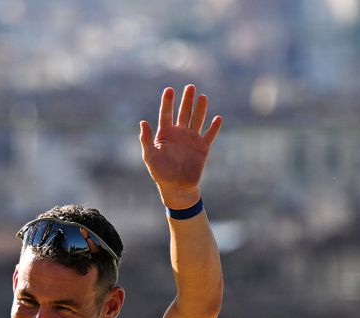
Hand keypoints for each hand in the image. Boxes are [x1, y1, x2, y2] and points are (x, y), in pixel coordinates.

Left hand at [138, 85, 222, 208]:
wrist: (176, 188)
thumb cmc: (161, 173)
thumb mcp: (150, 156)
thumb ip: (146, 140)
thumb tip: (142, 122)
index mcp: (165, 134)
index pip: (166, 114)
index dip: (167, 102)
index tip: (169, 89)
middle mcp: (179, 134)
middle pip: (184, 112)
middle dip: (187, 100)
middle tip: (190, 87)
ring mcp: (192, 139)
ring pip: (197, 120)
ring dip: (200, 109)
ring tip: (202, 97)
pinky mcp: (203, 148)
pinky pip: (209, 135)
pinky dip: (214, 128)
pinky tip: (217, 118)